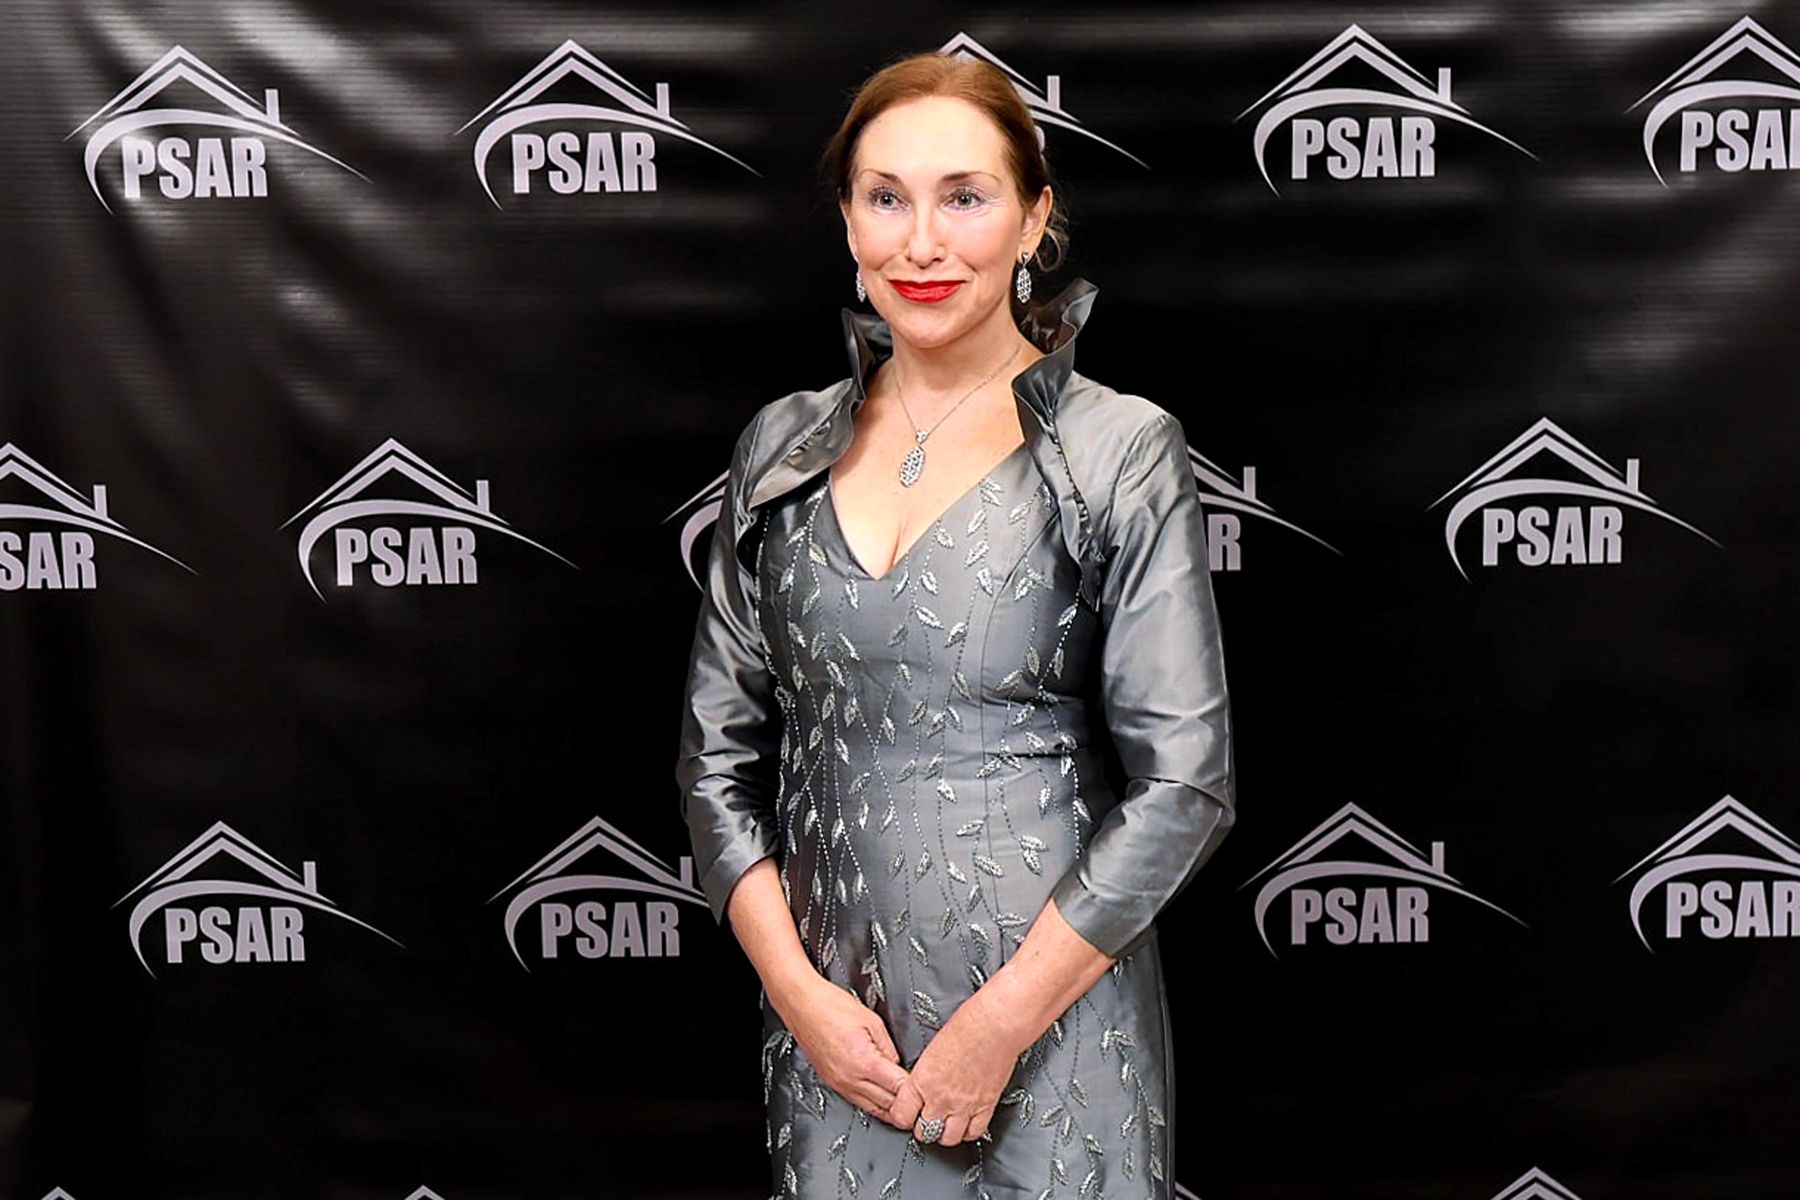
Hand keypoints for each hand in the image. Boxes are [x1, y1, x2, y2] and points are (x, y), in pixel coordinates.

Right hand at [777, 975, 912, 1128]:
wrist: (801, 1004)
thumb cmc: (831, 1005)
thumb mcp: (872, 1021)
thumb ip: (889, 1048)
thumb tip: (899, 1066)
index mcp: (864, 1062)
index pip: (899, 1089)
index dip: (916, 1091)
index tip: (927, 1089)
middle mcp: (850, 1079)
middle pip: (887, 1106)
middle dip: (907, 1106)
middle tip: (923, 1102)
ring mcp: (839, 1084)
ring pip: (873, 1110)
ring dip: (891, 1109)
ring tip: (908, 1106)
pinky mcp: (832, 1083)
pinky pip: (858, 1102)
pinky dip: (874, 1103)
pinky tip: (884, 1098)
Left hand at [892, 991, 1027, 1145]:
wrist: (995, 1024)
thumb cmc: (967, 1024)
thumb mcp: (932, 1048)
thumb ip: (924, 1073)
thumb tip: (921, 1085)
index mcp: (922, 1079)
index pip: (901, 1115)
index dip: (903, 1116)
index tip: (907, 1112)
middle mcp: (941, 1097)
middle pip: (923, 1131)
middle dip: (922, 1126)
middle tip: (926, 1117)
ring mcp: (964, 1105)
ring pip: (947, 1138)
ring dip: (944, 1132)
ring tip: (945, 1122)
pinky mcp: (985, 1106)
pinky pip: (973, 1132)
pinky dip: (967, 1131)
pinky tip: (965, 1122)